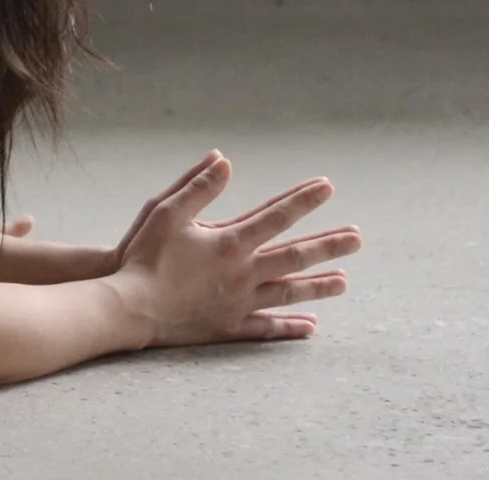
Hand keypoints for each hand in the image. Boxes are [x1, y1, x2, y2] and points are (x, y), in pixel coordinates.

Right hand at [107, 151, 362, 346]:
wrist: (131, 307)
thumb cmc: (144, 256)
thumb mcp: (165, 211)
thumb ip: (198, 186)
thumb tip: (225, 161)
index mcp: (230, 242)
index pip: (276, 216)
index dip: (303, 200)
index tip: (327, 188)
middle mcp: (243, 273)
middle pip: (295, 257)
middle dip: (328, 246)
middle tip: (357, 238)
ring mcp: (240, 302)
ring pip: (289, 293)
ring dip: (318, 286)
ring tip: (344, 282)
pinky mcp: (229, 325)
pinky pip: (268, 327)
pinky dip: (291, 326)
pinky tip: (311, 326)